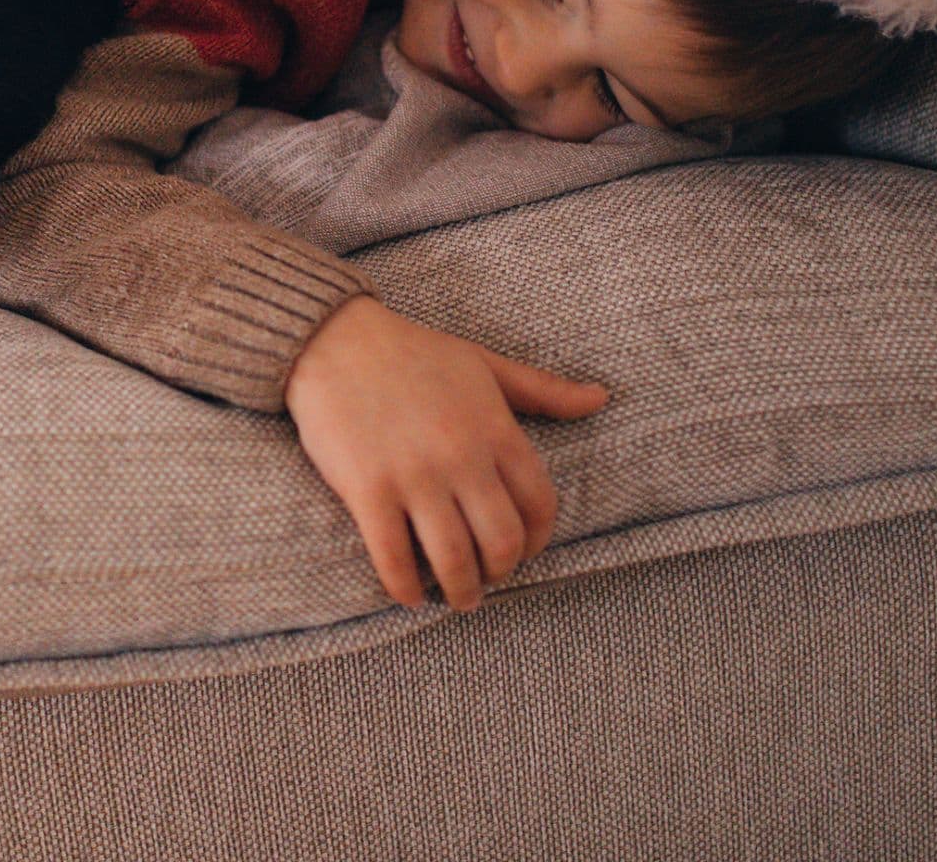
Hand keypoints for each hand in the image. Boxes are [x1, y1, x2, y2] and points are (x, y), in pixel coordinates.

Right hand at [282, 295, 608, 612]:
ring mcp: (414, 476)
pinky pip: (394, 558)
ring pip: (453, 559)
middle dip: (499, 573)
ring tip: (456, 597)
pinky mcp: (368, 490)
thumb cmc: (413, 352)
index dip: (538, 541)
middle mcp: (462, 457)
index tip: (522, 551)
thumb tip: (601, 398)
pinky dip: (405, 587)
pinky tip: (410, 594)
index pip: (540, 505)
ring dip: (460, 591)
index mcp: (494, 429)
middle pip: (501, 542)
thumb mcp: (484, 365)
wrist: (335, 339)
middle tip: (487, 579)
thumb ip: (543, 390)